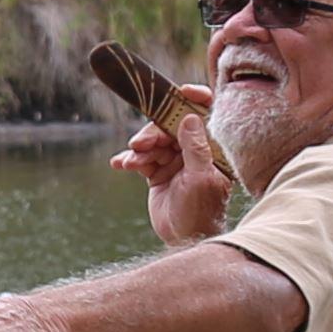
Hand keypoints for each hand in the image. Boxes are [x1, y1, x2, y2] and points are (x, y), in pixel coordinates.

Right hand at [115, 100, 232, 245]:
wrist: (185, 239)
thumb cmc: (201, 212)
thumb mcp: (201, 178)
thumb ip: (196, 147)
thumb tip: (190, 117)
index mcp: (212, 149)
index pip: (206, 115)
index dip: (195, 98)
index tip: (179, 92)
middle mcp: (194, 150)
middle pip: (171, 126)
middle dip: (153, 132)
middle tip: (140, 144)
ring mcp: (175, 160)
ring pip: (153, 142)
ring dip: (140, 150)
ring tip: (132, 162)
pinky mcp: (158, 171)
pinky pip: (141, 158)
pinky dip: (130, 160)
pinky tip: (120, 164)